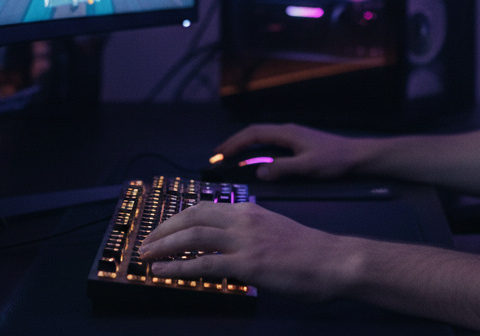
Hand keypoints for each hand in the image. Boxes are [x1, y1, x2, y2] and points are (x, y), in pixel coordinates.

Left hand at [139, 201, 348, 301]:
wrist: (333, 261)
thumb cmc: (309, 252)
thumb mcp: (275, 230)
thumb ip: (250, 232)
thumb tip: (228, 244)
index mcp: (249, 210)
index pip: (203, 207)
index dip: (177, 218)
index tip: (161, 229)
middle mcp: (243, 219)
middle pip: (192, 217)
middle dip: (163, 230)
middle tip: (146, 242)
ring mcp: (244, 241)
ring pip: (193, 237)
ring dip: (164, 246)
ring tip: (146, 256)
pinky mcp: (248, 264)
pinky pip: (204, 264)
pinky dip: (178, 268)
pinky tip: (163, 273)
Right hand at [216, 123, 363, 181]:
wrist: (358, 157)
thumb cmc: (336, 160)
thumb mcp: (308, 167)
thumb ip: (283, 168)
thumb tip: (258, 172)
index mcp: (287, 133)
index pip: (253, 134)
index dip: (234, 143)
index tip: (219, 154)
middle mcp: (287, 131)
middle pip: (254, 134)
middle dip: (234, 144)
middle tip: (217, 157)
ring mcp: (293, 137)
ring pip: (262, 139)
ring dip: (245, 147)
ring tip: (230, 159)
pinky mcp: (298, 145)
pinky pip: (270, 145)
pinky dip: (257, 152)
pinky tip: (255, 163)